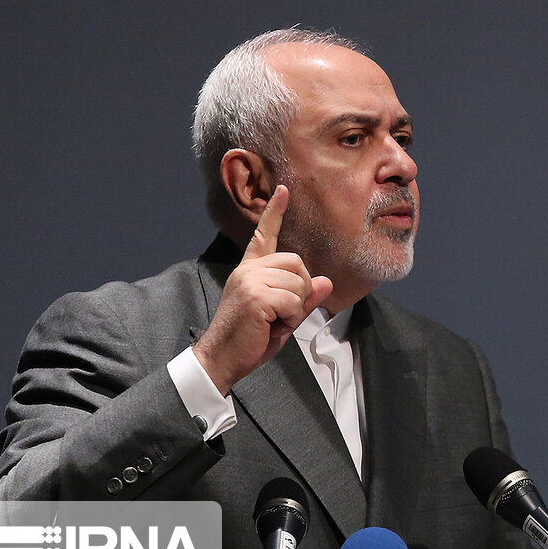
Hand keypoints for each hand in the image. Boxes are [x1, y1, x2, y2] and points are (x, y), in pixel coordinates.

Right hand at [192, 185, 333, 394]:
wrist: (221, 358)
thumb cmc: (250, 339)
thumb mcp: (283, 317)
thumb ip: (303, 299)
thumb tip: (326, 282)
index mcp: (250, 270)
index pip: (265, 235)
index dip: (275, 212)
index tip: (284, 190)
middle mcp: (248, 270)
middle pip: (298, 263)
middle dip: (301, 290)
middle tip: (283, 312)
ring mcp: (250, 280)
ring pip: (299, 283)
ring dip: (295, 308)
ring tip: (273, 321)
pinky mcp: (255, 295)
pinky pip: (293, 301)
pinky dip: (290, 317)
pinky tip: (271, 325)